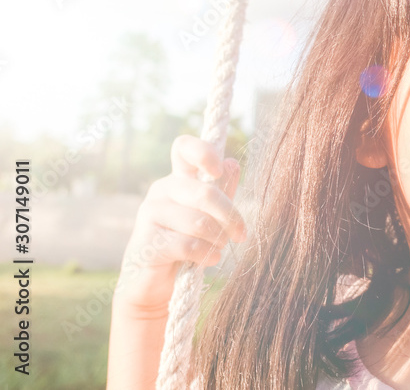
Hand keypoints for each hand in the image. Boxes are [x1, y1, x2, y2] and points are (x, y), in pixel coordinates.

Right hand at [113, 135, 246, 317]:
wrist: (155, 284)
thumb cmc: (185, 245)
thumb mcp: (208, 215)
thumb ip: (220, 191)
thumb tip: (232, 163)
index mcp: (178, 179)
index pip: (183, 148)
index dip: (204, 152)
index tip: (219, 170)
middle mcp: (161, 190)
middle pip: (205, 193)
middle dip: (230, 217)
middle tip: (240, 234)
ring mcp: (150, 214)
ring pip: (200, 222)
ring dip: (218, 240)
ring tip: (217, 248)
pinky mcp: (147, 241)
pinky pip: (190, 245)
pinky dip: (206, 255)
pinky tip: (207, 260)